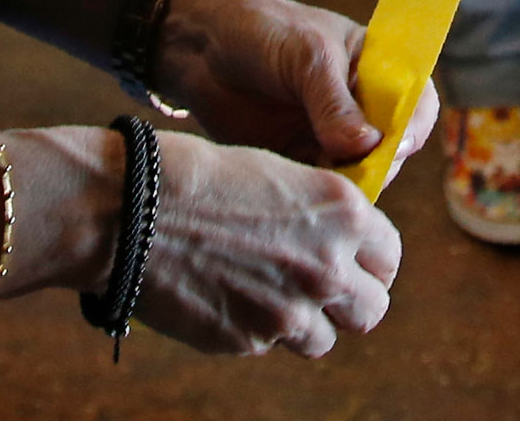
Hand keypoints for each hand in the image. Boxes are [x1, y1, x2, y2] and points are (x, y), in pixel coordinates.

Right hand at [139, 133, 401, 357]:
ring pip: (324, 340)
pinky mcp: (249, 341)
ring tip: (267, 293)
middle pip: (372, 309)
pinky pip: (268, 345)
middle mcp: (327, 266)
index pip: (389, 254)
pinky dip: (254, 328)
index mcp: (341, 213)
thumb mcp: (276, 175)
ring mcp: (289, 311)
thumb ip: (316, 215)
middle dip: (351, 301)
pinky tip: (224, 294)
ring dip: (304, 323)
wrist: (130, 209)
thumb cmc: (196, 176)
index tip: (353, 259)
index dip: (371, 258)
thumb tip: (332, 242)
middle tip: (322, 289)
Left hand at [154, 0, 437, 177]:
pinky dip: (315, 194)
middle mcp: (359, 107)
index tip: (392, 146)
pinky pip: (319, 188)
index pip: (417, 103)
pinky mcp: (298, 161)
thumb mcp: (306, 55)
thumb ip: (335, 102)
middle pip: (391, 151)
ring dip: (345, 186)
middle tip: (348, 173)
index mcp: (376, 69)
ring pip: (357, 176)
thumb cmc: (260, 31)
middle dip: (376, 166)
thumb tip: (368, 147)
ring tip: (315, 181)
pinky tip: (297, 192)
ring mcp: (330, 137)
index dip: (413, 127)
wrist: (197, 46)